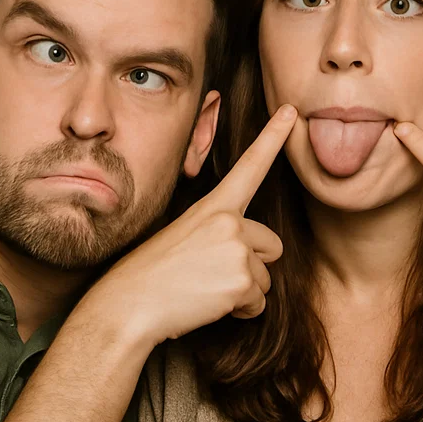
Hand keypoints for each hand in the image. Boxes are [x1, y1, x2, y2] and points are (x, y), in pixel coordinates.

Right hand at [91, 105, 296, 345]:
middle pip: (271, 246)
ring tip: (205, 290)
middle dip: (252, 265)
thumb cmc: (153, 273)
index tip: (292, 110)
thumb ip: (220, 232)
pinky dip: (240, 311)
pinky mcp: (241, 279)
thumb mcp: (185, 235)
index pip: (250, 165)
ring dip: (242, 291)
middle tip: (211, 274)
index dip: (273, 136)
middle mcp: (229, 220)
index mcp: (214, 205)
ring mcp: (237, 248)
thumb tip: (250, 257)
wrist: (130, 303)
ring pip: (265, 278)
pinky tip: (208, 305)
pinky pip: (258, 303)